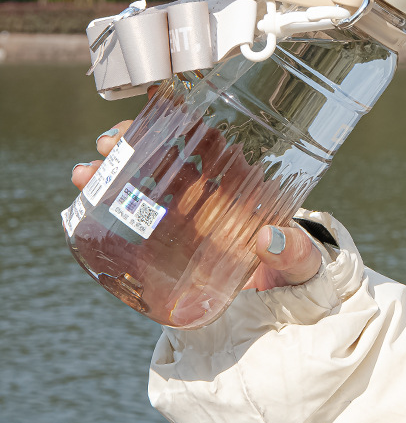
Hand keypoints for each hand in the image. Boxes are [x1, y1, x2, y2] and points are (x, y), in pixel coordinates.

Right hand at [71, 115, 322, 292]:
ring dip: (112, 170)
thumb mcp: (302, 266)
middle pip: (168, 155)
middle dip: (134, 141)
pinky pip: (134, 216)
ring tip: (86, 172)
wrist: (280, 319)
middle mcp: (212, 194)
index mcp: (246, 185)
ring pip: (145, 182)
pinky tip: (85, 196)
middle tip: (108, 143)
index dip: (184, 117)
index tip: (155, 103)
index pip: (213, 140)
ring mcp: (187, 218)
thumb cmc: (295, 279)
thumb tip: (271, 239)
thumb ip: (297, 256)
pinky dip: (107, 203)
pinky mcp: (167, 246)